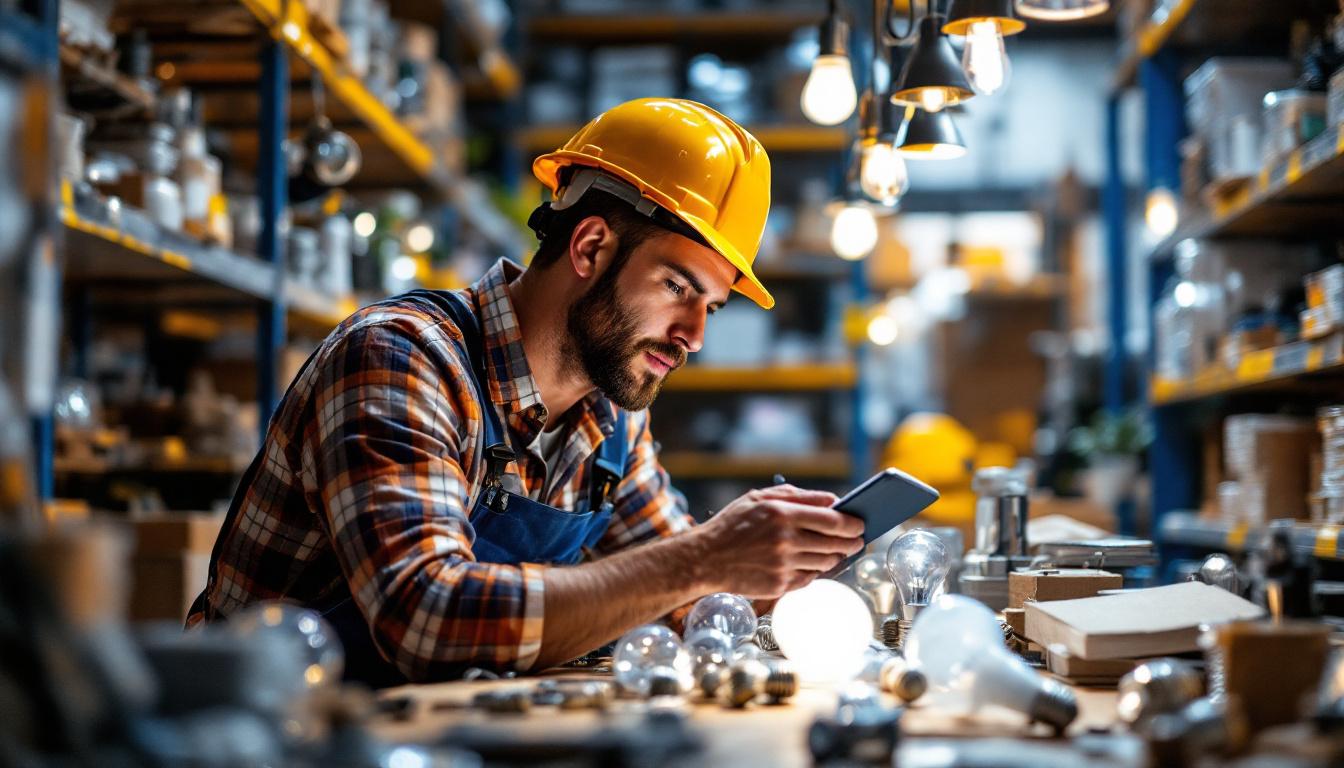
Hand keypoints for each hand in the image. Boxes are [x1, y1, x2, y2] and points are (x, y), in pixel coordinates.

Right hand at [691, 484, 863, 598]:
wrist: (704, 559)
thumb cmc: (731, 525)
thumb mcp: (759, 498)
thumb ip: (797, 496)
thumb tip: (831, 500)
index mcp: (781, 514)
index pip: (831, 519)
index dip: (852, 523)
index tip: (861, 523)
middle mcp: (785, 540)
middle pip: (834, 543)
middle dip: (851, 541)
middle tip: (858, 539)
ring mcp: (783, 564)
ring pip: (825, 562)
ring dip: (835, 556)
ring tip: (837, 551)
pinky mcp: (779, 585)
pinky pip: (809, 578)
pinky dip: (815, 571)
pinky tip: (813, 563)